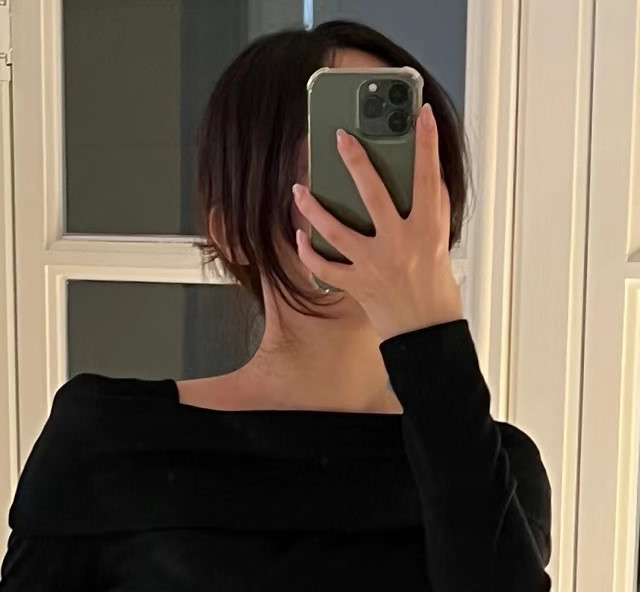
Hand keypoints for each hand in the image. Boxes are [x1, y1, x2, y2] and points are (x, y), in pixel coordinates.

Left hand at [291, 102, 463, 342]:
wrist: (425, 331)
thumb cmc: (433, 285)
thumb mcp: (439, 239)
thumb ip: (428, 206)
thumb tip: (416, 170)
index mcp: (425, 229)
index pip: (427, 177)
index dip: (427, 143)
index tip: (421, 114)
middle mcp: (399, 243)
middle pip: (374, 194)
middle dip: (356, 161)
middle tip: (340, 137)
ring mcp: (375, 265)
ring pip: (337, 231)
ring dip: (314, 209)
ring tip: (299, 189)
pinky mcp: (358, 285)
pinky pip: (325, 268)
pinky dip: (309, 253)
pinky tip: (300, 235)